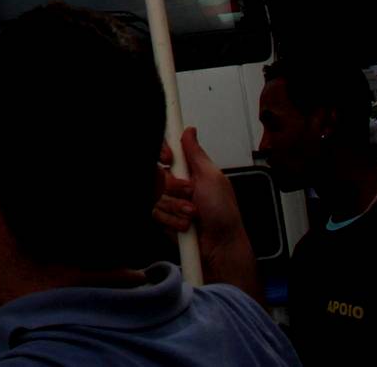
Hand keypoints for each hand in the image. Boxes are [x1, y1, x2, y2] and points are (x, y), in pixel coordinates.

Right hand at [155, 128, 259, 296]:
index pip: (166, 150)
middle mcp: (177, 183)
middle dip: (172, 186)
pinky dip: (171, 219)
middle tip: (190, 195)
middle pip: (156, 172)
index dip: (162, 151)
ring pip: (153, 193)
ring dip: (175, 206)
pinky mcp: (162, 217)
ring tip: (192, 215)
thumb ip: (196, 154)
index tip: (166, 158)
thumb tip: (189, 130)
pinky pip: (153, 211)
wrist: (220, 247)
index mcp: (190, 169)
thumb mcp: (212, 178)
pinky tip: (185, 225)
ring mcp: (169, 200)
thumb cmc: (223, 213)